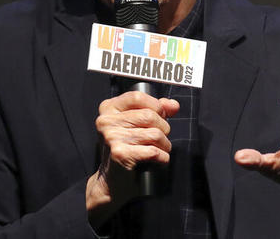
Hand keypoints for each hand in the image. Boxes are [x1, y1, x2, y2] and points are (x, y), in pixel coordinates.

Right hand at [86, 91, 178, 224]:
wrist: (111, 183)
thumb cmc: (126, 151)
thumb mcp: (137, 125)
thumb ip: (155, 110)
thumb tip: (173, 105)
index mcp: (108, 109)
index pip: (137, 96)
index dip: (155, 106)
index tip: (160, 116)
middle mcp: (106, 121)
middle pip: (149, 115)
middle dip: (163, 129)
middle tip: (159, 140)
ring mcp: (112, 137)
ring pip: (155, 134)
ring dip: (164, 145)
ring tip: (158, 151)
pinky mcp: (120, 154)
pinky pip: (154, 151)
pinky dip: (162, 157)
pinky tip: (156, 161)